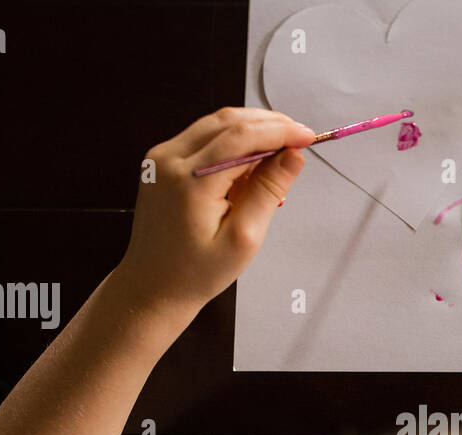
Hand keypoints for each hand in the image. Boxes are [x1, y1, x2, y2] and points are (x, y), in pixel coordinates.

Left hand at [114, 107, 314, 316]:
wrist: (154, 285)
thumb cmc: (196, 272)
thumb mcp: (243, 239)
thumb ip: (268, 192)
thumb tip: (292, 156)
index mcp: (189, 183)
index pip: (242, 137)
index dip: (280, 131)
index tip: (307, 136)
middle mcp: (169, 162)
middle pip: (228, 122)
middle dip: (269, 125)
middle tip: (298, 139)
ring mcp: (161, 158)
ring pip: (216, 125)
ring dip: (251, 132)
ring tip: (278, 154)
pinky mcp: (161, 161)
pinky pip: (203, 138)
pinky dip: (231, 143)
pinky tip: (249, 164)